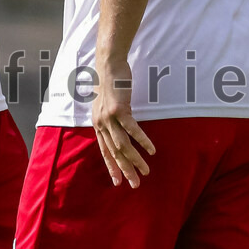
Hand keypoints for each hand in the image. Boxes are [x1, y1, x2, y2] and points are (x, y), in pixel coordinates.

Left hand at [91, 58, 155, 188]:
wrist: (108, 64)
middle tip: (135, 184)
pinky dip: (142, 141)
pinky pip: (132, 129)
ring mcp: (109, 117)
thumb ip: (110, 118)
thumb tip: (117, 130)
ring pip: (123, 145)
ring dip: (135, 160)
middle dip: (125, 170)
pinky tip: (151, 150)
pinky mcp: (119, 109)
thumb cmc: (109, 82)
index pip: (104, 150)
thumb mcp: (105, 104)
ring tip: (146, 171)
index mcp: (97, 123)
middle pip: (114, 152)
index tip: (118, 182)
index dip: (111, 166)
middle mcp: (101, 123)